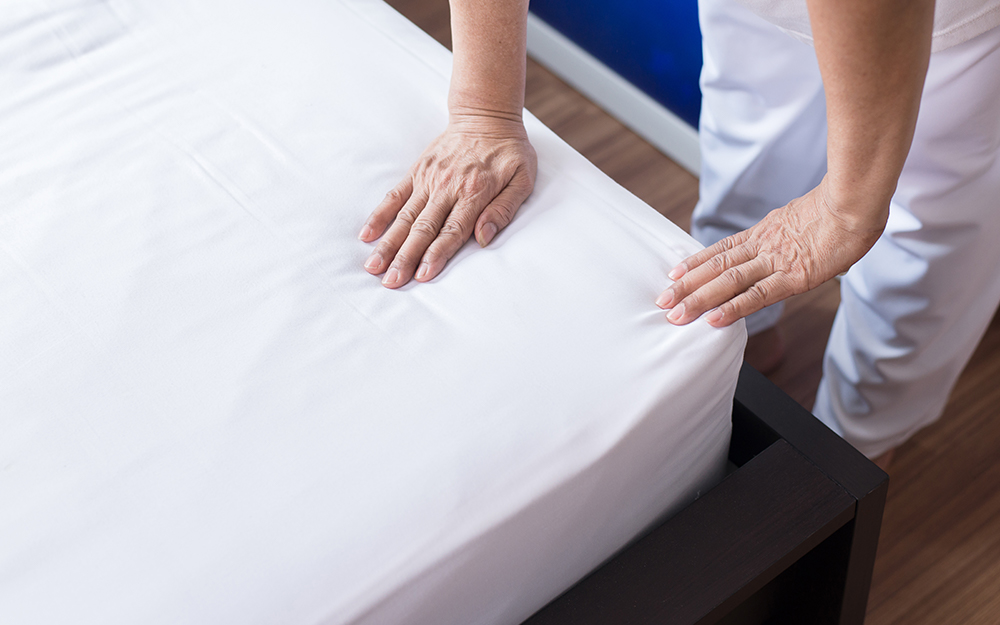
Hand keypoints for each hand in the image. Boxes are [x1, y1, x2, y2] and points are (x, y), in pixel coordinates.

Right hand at [359, 113, 536, 287]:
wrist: (486, 116)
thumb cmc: (509, 151)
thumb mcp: (522, 179)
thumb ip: (504, 209)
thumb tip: (484, 238)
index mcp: (474, 192)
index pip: (452, 230)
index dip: (436, 255)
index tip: (421, 276)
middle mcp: (447, 187)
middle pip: (423, 229)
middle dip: (406, 257)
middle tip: (391, 282)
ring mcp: (429, 179)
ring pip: (405, 217)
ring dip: (389, 243)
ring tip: (374, 267)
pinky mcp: (417, 172)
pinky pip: (395, 196)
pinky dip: (380, 215)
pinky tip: (367, 235)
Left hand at [655, 180, 886, 326]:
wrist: (856, 201)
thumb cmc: (842, 207)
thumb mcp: (805, 216)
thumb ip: (791, 231)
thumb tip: (792, 238)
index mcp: (765, 232)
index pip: (722, 250)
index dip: (696, 263)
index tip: (674, 273)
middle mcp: (763, 247)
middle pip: (716, 268)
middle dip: (687, 286)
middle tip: (663, 301)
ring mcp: (775, 262)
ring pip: (727, 282)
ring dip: (699, 299)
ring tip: (676, 314)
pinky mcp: (793, 277)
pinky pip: (757, 295)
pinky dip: (733, 308)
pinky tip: (713, 319)